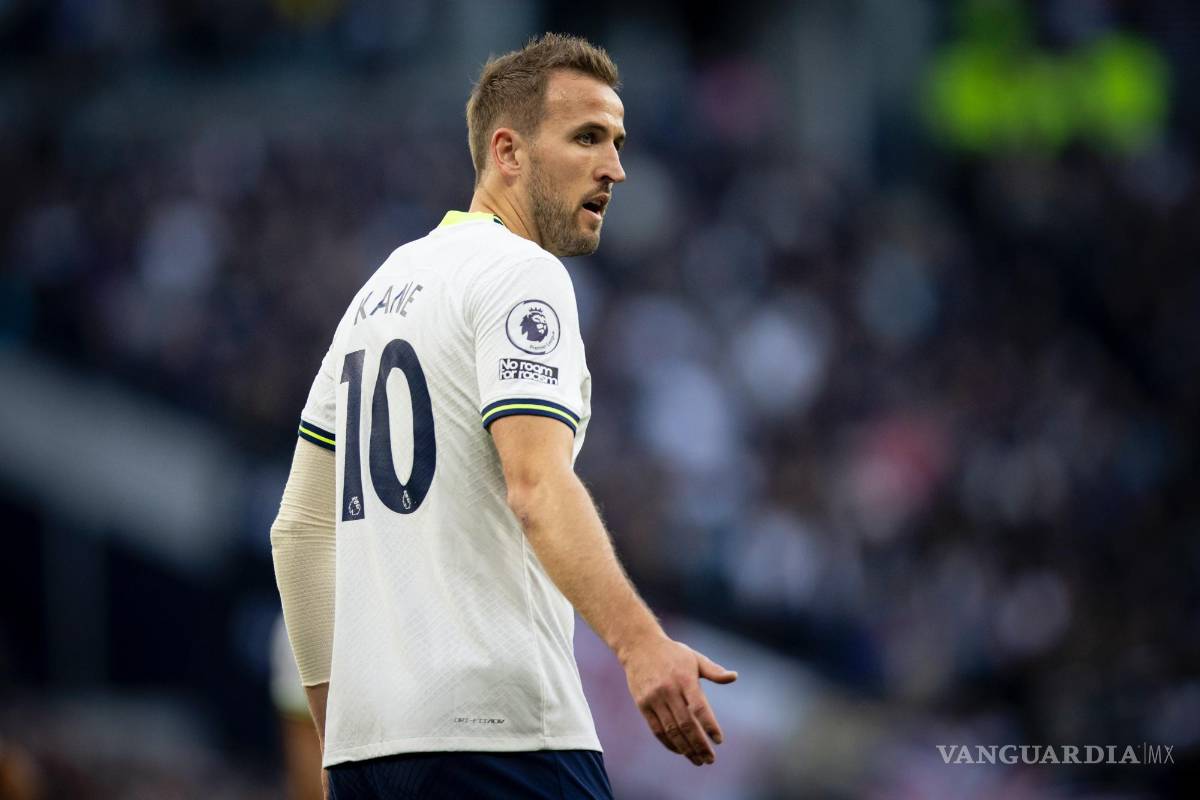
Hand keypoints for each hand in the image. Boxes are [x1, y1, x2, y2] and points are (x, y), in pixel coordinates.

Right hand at [620, 635, 737, 765]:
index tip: (719, 740)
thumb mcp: (694, 657)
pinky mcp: (642, 704)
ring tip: (697, 760)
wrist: (639, 646)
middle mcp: (669, 690)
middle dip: (699, 745)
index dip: (709, 725)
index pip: (699, 707)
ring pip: (671, 730)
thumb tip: (734, 677)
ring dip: (685, 748)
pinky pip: (656, 729)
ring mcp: (654, 698)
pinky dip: (669, 743)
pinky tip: (680, 750)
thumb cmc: (672, 653)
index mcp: (685, 678)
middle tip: (710, 759)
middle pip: (686, 724)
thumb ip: (714, 671)